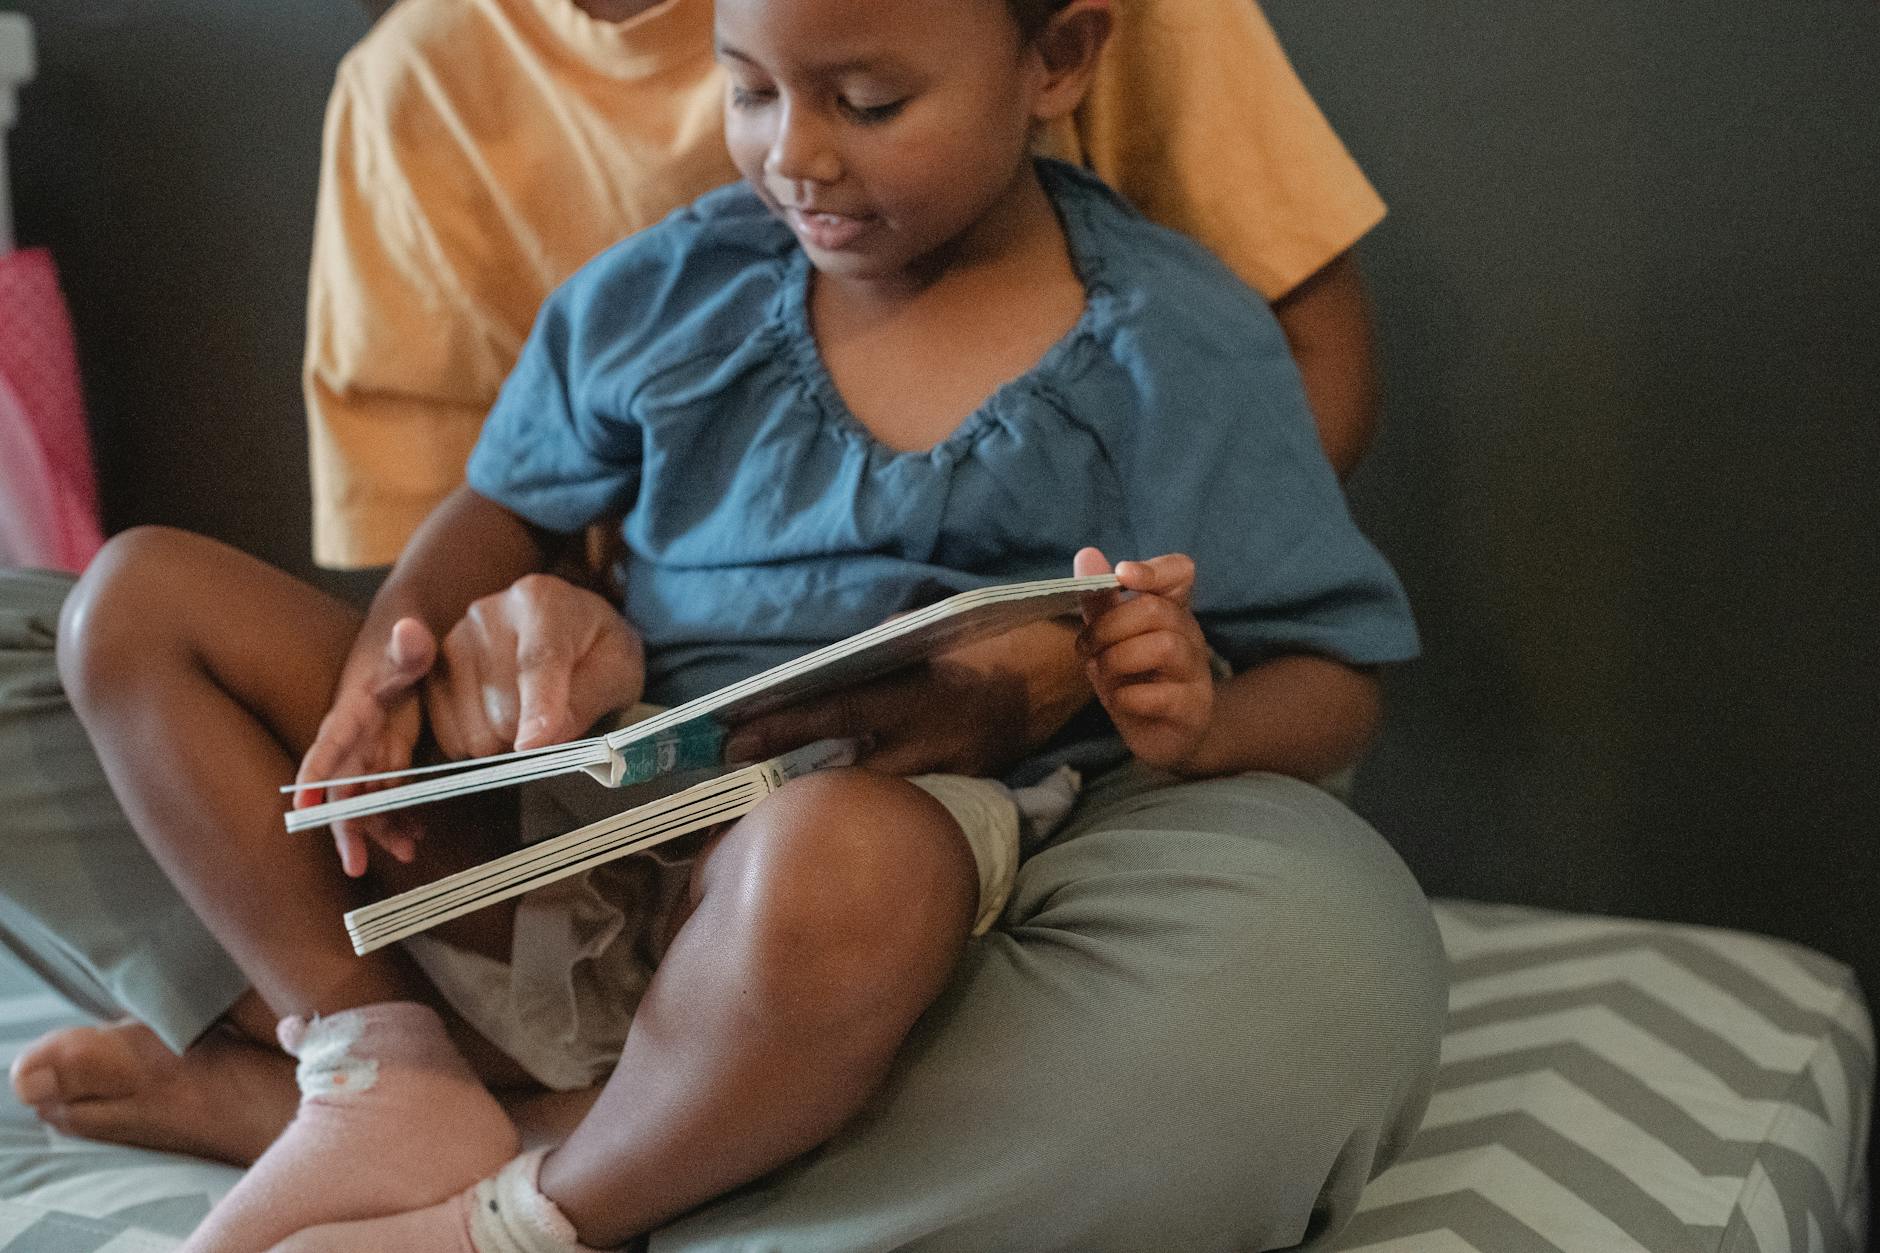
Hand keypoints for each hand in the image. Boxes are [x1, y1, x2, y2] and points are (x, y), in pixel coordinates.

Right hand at [294, 617, 434, 877]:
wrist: (409, 646)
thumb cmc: (403, 647)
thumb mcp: (407, 646)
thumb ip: (408, 645)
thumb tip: (408, 630)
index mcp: (351, 714)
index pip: (328, 746)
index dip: (314, 775)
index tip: (301, 804)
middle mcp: (354, 740)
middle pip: (341, 789)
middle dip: (345, 828)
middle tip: (355, 864)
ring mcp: (370, 753)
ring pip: (366, 802)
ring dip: (380, 830)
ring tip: (406, 852)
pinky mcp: (388, 761)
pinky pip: (388, 797)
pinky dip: (400, 818)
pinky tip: (416, 837)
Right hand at [424, 573, 644, 760]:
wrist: (568, 630)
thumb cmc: (598, 650)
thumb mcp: (619, 670)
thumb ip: (588, 699)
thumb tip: (542, 739)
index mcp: (542, 601)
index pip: (537, 661)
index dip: (537, 709)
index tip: (533, 745)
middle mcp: (487, 614)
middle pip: (502, 708)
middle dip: (532, 734)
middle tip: (556, 721)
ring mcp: (453, 642)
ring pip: (473, 730)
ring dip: (505, 742)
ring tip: (529, 715)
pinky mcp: (432, 674)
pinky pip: (451, 736)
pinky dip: (480, 742)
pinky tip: (502, 718)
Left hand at [722, 616, 1087, 776]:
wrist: (1061, 670)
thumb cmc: (988, 636)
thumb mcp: (927, 629)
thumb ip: (877, 653)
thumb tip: (823, 675)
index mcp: (919, 688)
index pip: (836, 710)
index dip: (782, 728)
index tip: (734, 739)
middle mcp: (933, 738)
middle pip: (846, 769)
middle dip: (793, 777)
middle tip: (739, 784)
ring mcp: (951, 770)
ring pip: (876, 794)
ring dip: (830, 794)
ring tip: (779, 795)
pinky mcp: (966, 790)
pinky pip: (910, 798)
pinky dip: (875, 798)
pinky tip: (841, 802)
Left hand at [1074, 547, 1214, 770]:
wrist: (1164, 734)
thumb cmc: (1134, 677)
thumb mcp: (1111, 637)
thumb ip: (1100, 600)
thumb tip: (1086, 554)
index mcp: (1171, 610)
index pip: (1181, 571)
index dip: (1153, 569)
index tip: (1122, 575)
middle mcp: (1189, 635)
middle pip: (1155, 610)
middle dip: (1108, 627)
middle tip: (1086, 648)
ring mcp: (1196, 673)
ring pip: (1162, 646)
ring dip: (1117, 659)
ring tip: (1101, 673)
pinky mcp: (1193, 710)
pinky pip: (1161, 695)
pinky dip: (1127, 696)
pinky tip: (1119, 701)